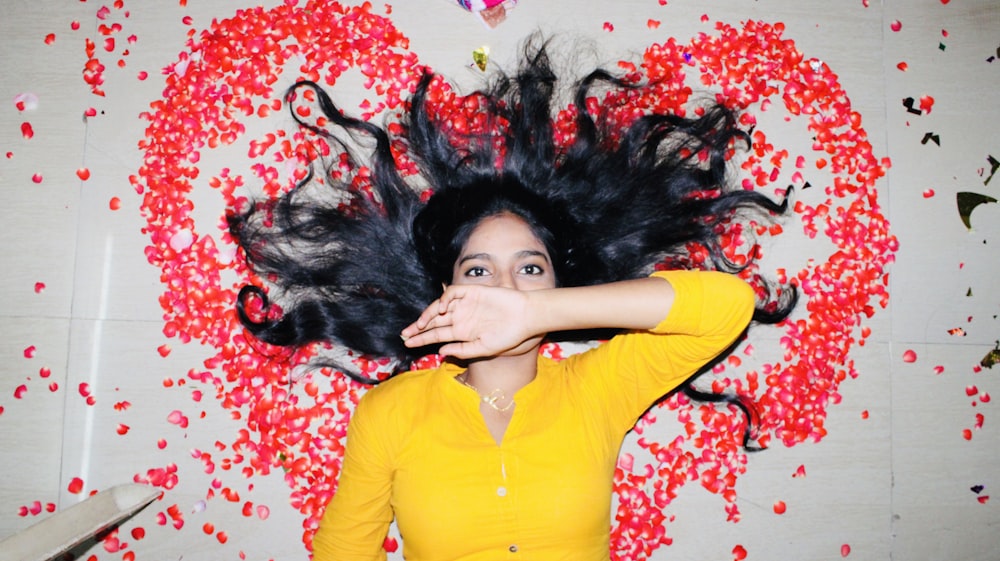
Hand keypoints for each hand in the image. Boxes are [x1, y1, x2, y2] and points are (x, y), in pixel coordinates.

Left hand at [400, 285, 538, 358]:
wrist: (524, 317)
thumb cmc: (508, 336)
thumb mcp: (484, 349)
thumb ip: (462, 351)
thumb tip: (440, 352)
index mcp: (462, 333)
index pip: (437, 336)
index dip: (421, 339)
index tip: (407, 344)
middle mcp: (460, 318)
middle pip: (434, 322)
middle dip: (418, 328)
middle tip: (404, 335)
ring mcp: (465, 304)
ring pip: (439, 307)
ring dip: (427, 315)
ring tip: (419, 325)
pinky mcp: (471, 291)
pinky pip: (452, 293)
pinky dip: (444, 299)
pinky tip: (442, 310)